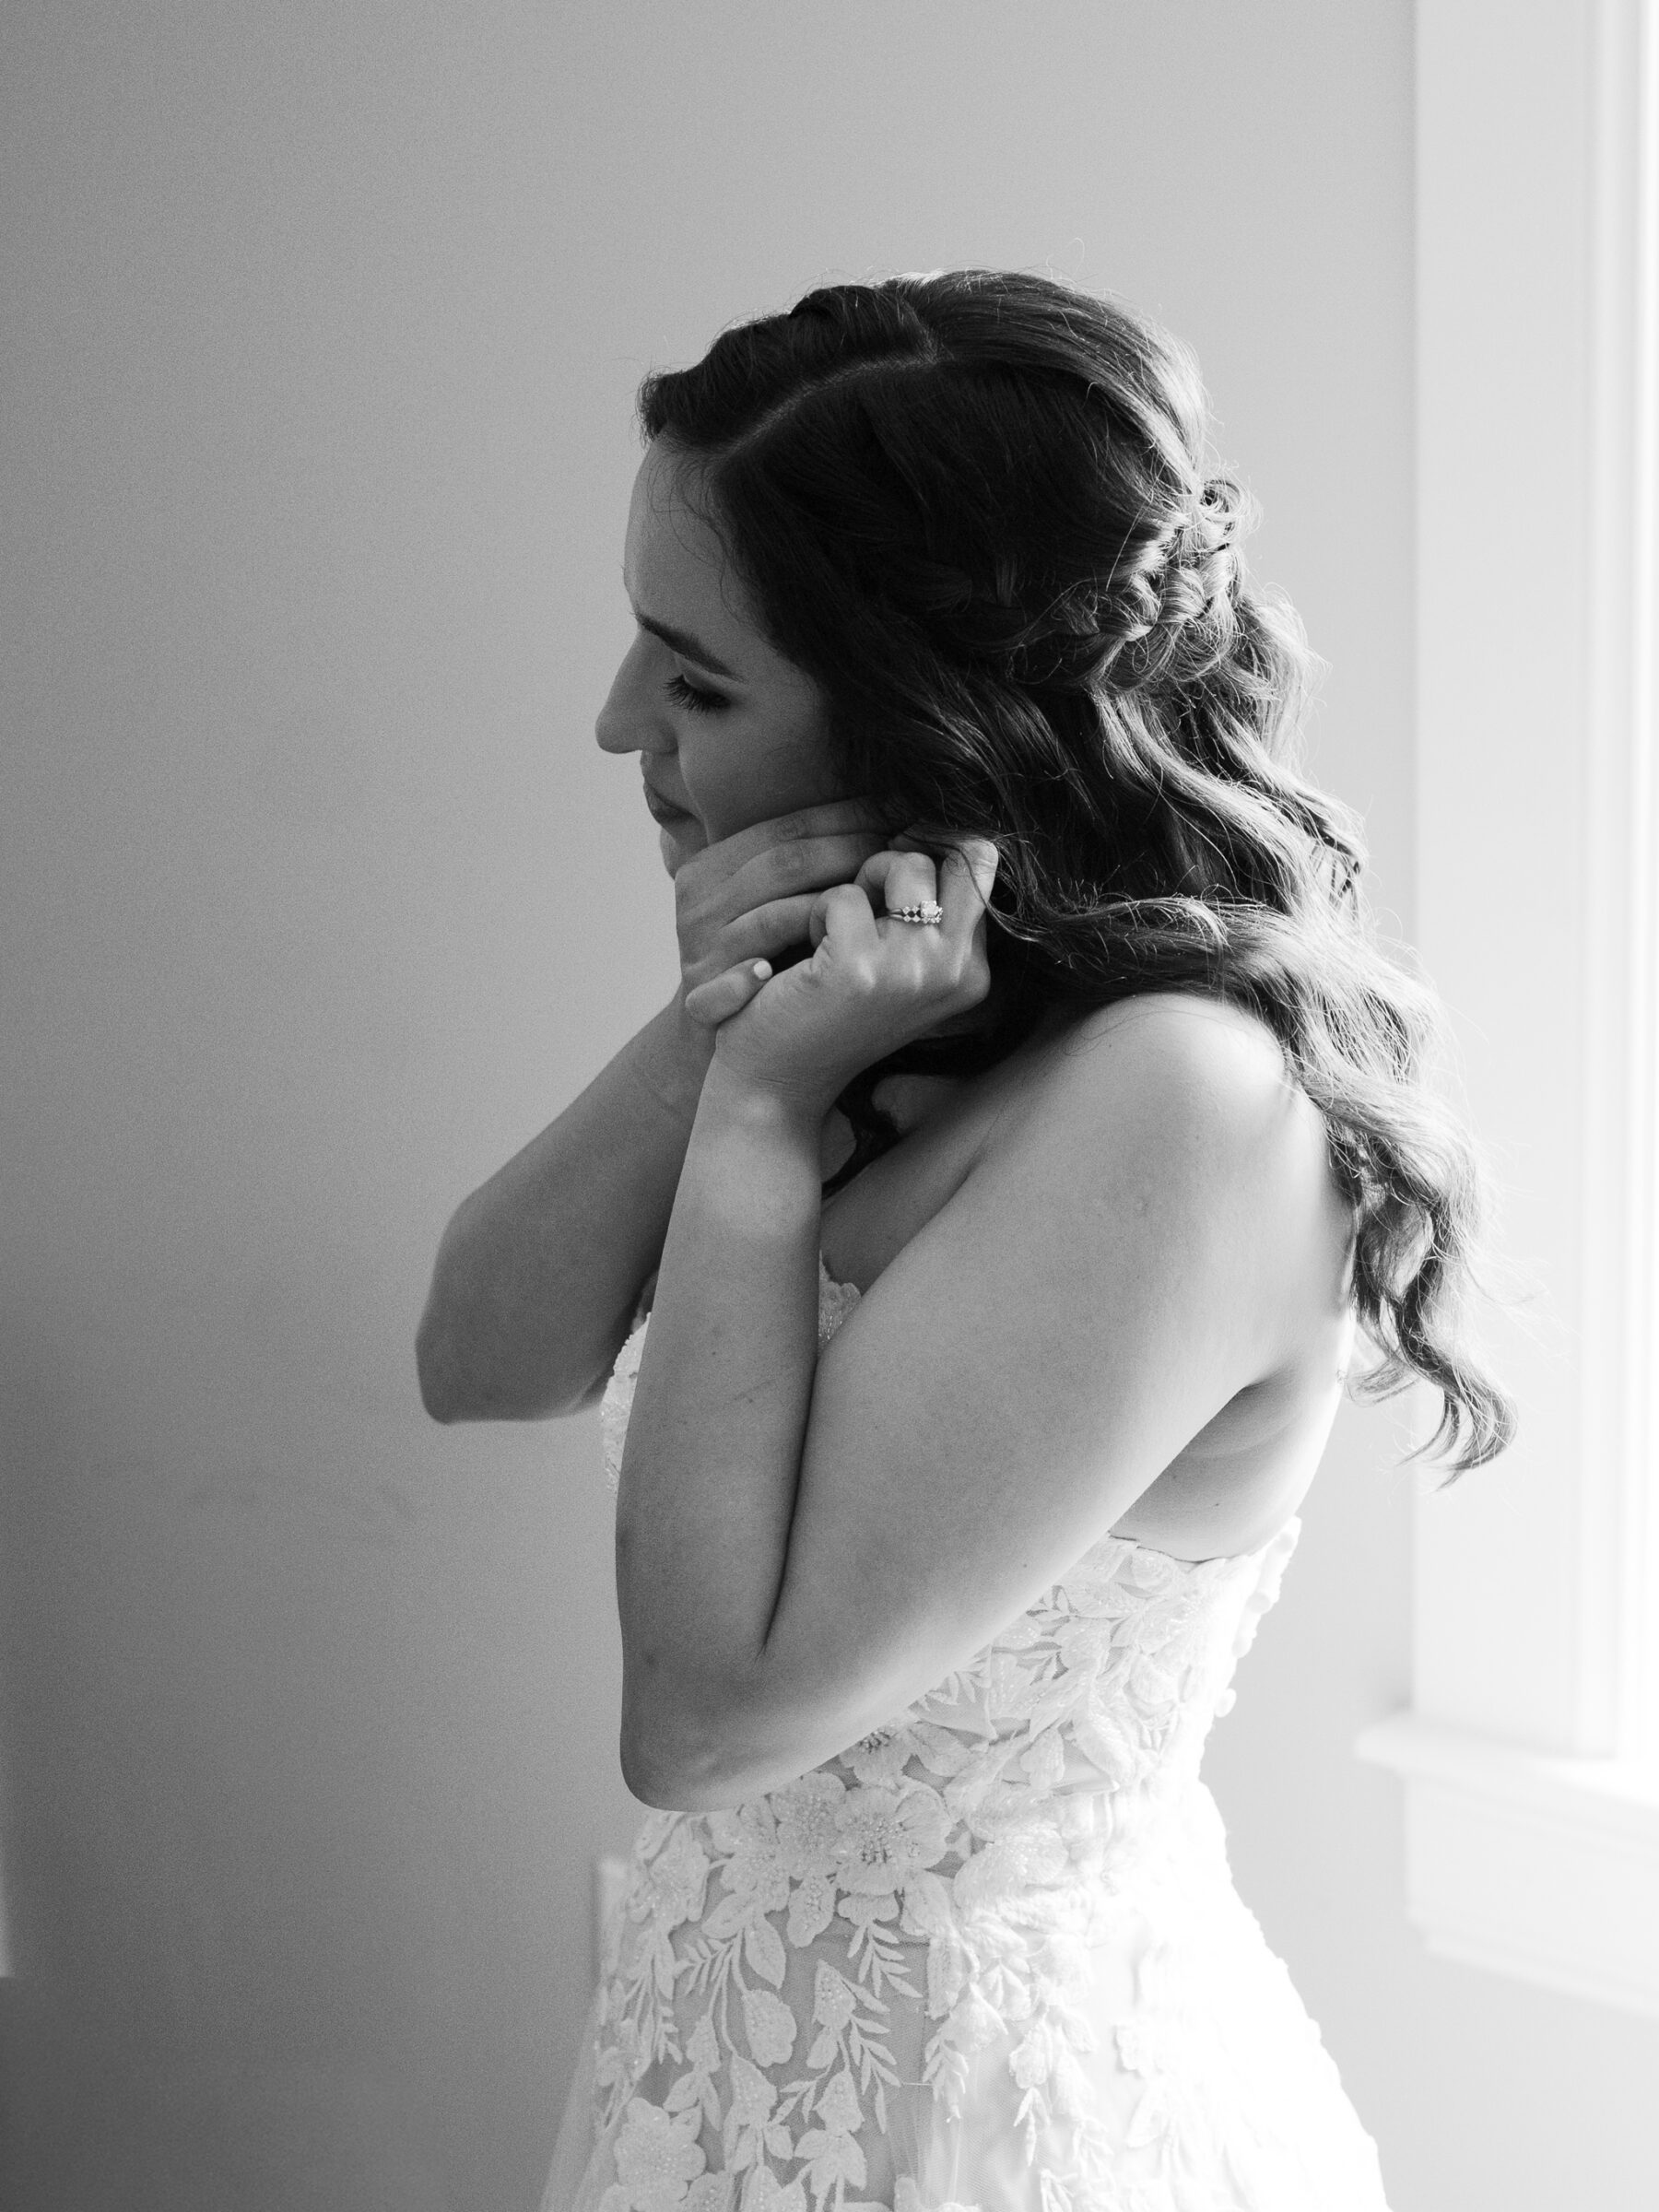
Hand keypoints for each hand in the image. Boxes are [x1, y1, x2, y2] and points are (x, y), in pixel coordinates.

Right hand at [667, 799, 893, 1064]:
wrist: (730, 1038)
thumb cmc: (774, 960)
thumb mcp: (779, 902)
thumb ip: (814, 864)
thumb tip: (896, 817)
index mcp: (711, 866)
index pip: (787, 828)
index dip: (847, 816)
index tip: (900, 809)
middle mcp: (700, 903)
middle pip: (784, 866)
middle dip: (850, 854)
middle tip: (903, 851)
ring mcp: (701, 950)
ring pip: (768, 921)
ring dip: (821, 912)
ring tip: (873, 905)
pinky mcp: (700, 997)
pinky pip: (727, 984)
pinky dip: (750, 979)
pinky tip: (779, 974)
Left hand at [683, 831, 1000, 1114]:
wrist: (778, 1083)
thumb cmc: (832, 1013)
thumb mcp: (898, 964)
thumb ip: (929, 910)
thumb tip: (933, 825)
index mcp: (973, 971)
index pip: (982, 866)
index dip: (934, 848)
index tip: (889, 868)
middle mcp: (957, 973)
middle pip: (953, 856)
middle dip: (901, 859)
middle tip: (861, 901)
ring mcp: (912, 971)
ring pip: (901, 865)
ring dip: (857, 884)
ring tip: (833, 932)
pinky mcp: (859, 968)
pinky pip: (841, 895)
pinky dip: (815, 914)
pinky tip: (806, 959)